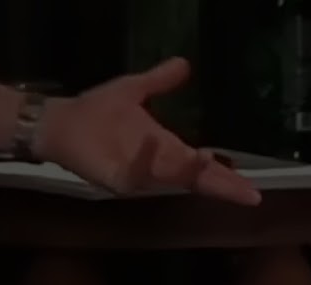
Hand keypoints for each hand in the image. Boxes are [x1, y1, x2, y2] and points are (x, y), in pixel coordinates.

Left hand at [33, 58, 260, 205]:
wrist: (58, 121)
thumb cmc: (94, 110)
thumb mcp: (134, 89)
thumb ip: (159, 81)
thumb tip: (184, 65)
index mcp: (164, 147)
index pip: (201, 165)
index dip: (225, 175)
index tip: (252, 187)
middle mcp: (154, 164)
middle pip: (193, 179)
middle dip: (219, 184)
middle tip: (247, 192)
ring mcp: (133, 174)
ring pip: (168, 179)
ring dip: (187, 172)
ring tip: (208, 161)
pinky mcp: (112, 178)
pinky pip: (132, 176)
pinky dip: (144, 162)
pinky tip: (153, 143)